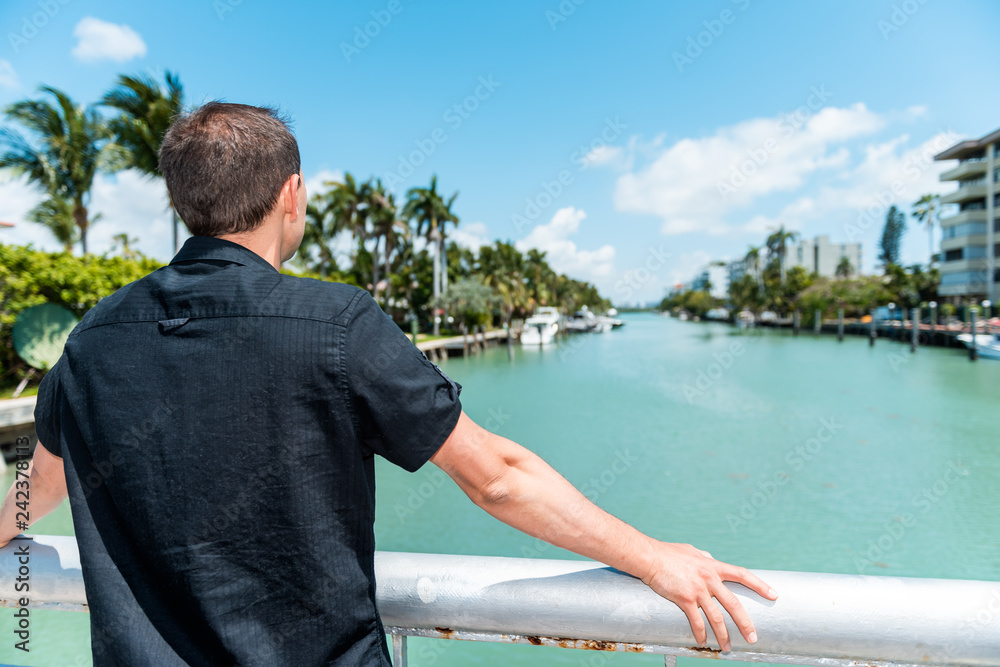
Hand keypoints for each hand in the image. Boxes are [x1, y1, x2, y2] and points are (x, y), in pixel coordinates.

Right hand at [640, 542, 777, 651]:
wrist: (649, 557)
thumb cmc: (668, 553)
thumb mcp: (692, 551)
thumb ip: (704, 557)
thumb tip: (710, 558)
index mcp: (713, 566)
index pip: (742, 575)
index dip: (760, 585)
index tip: (774, 595)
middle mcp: (709, 578)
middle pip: (734, 604)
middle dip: (745, 623)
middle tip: (753, 638)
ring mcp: (697, 590)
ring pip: (716, 617)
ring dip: (723, 635)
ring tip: (727, 647)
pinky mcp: (684, 599)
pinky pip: (696, 621)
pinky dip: (701, 634)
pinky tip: (703, 642)